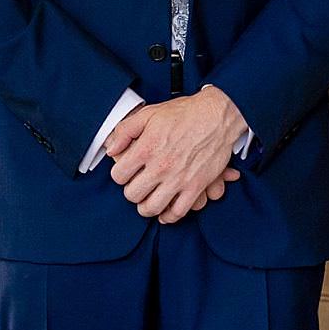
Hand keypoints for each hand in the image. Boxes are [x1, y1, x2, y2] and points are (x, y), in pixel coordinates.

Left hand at [107, 87, 246, 220]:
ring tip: (148, 199)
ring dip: (146, 206)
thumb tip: (111, 149)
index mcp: (146, 149)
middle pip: (132, 195)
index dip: (120, 175)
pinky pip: (178, 212)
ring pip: (152, 208)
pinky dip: (169, 216)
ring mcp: (178, 179)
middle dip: (132, 191)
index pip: (118, 176)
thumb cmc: (185, 113)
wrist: (217, 116)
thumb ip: (125, 131)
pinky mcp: (196, 186)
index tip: (126, 172)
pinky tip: (166, 211)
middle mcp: (160, 166)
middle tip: (137, 185)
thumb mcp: (149, 114)